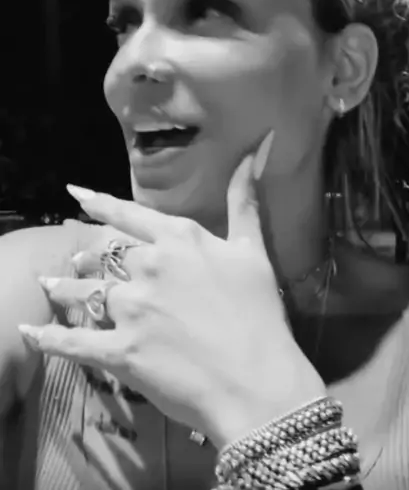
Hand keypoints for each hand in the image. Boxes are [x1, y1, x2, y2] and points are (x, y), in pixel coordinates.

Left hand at [19, 133, 325, 448]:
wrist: (256, 380)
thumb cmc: (260, 314)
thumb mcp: (254, 250)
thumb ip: (245, 200)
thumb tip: (255, 148)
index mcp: (178, 239)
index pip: (130, 215)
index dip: (100, 203)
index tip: (76, 194)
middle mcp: (148, 267)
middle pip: (105, 256)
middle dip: (88, 256)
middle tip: (76, 259)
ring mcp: (131, 309)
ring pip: (85, 291)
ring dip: (64, 287)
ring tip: (48, 284)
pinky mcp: (120, 351)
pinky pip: (74, 342)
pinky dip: (48, 338)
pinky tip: (29, 332)